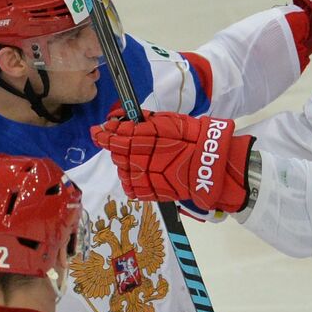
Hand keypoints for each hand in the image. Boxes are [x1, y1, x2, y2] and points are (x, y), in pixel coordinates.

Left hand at [93, 112, 253, 212]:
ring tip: (143, 160)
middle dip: (120, 147)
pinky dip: (133, 180)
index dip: (105, 133)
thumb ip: (143, 120)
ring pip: (122, 170)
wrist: (212, 164)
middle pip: (117, 152)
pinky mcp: (150, 192)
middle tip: (132, 144)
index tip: (98, 130)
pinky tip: (143, 174)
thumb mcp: (168, 121)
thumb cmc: (194, 137)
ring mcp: (144, 177)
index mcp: (144, 137)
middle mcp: (140, 157)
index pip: (115, 135)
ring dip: (126, 163)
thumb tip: (118, 118)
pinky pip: (131, 187)